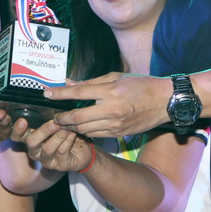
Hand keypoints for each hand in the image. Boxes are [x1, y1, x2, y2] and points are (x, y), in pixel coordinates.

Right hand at [12, 120, 93, 172]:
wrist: (84, 150)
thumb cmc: (66, 133)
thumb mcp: (55, 123)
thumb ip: (49, 116)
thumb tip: (49, 98)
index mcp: (31, 138)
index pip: (17, 136)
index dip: (17, 129)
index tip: (23, 120)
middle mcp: (35, 151)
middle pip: (31, 142)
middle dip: (43, 131)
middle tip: (54, 122)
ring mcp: (46, 160)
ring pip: (48, 148)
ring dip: (58, 135)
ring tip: (66, 126)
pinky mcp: (59, 165)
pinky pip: (62, 151)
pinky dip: (68, 140)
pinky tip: (73, 132)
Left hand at [47, 73, 171, 136]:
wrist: (163, 102)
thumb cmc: (141, 85)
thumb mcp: (116, 77)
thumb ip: (91, 82)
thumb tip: (69, 82)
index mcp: (110, 92)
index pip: (78, 93)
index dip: (60, 94)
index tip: (47, 94)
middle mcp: (111, 110)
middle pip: (77, 117)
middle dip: (62, 117)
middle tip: (55, 115)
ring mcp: (115, 124)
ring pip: (84, 129)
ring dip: (71, 126)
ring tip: (65, 121)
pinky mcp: (118, 134)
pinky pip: (95, 134)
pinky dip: (85, 130)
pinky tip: (80, 126)